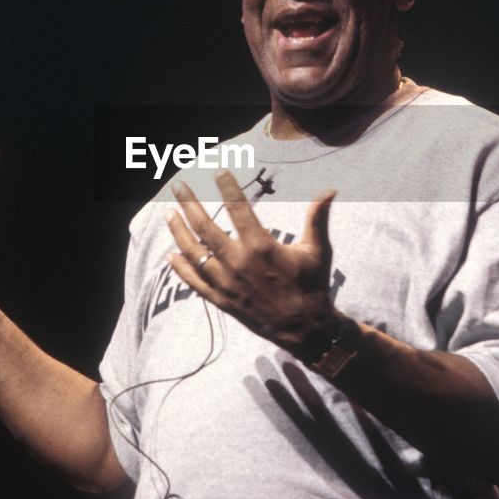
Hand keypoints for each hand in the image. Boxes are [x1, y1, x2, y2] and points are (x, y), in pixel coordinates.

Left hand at [166, 171, 338, 352]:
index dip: (227, 187)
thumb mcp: (318, 250)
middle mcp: (239, 263)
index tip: (218, 171)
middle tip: (177, 186)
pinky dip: (181, 268)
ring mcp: (227, 283)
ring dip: (178, 231)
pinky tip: (171, 255)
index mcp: (261, 246)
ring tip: (168, 213)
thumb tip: (331, 190)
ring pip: (194, 253)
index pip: (238, 208)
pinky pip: (195, 282)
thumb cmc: (312, 285)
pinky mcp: (222, 301)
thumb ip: (317, 218)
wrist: (305, 328)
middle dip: (189, 204)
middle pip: (205, 228)